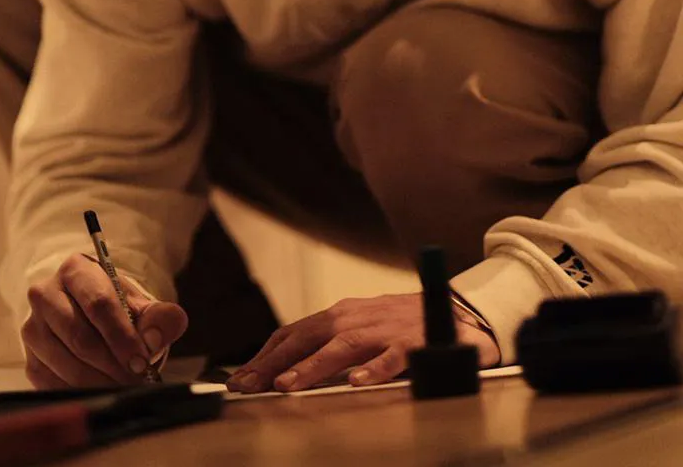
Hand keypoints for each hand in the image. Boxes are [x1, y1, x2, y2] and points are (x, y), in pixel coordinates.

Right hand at [22, 253, 187, 388]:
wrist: (96, 322)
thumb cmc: (121, 311)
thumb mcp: (146, 307)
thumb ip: (161, 318)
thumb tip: (153, 339)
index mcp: (77, 270)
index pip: (99, 304)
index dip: (122, 336)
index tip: (141, 361)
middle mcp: (46, 294)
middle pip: (80, 336)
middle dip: (112, 364)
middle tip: (135, 380)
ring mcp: (33, 328)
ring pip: (65, 362)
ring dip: (98, 381)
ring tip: (123, 387)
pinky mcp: (29, 359)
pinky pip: (52, 383)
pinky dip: (79, 392)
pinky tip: (100, 392)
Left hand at [226, 292, 499, 392]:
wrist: (458, 314)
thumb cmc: (401, 326)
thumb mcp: (361, 330)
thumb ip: (329, 346)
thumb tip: (283, 371)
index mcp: (342, 314)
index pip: (294, 331)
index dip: (266, 355)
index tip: (241, 379)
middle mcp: (358, 316)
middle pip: (308, 336)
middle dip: (275, 362)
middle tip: (249, 386)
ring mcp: (384, 328)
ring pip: (343, 346)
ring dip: (313, 366)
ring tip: (288, 386)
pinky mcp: (413, 342)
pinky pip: (392, 357)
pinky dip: (374, 369)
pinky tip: (357, 383)